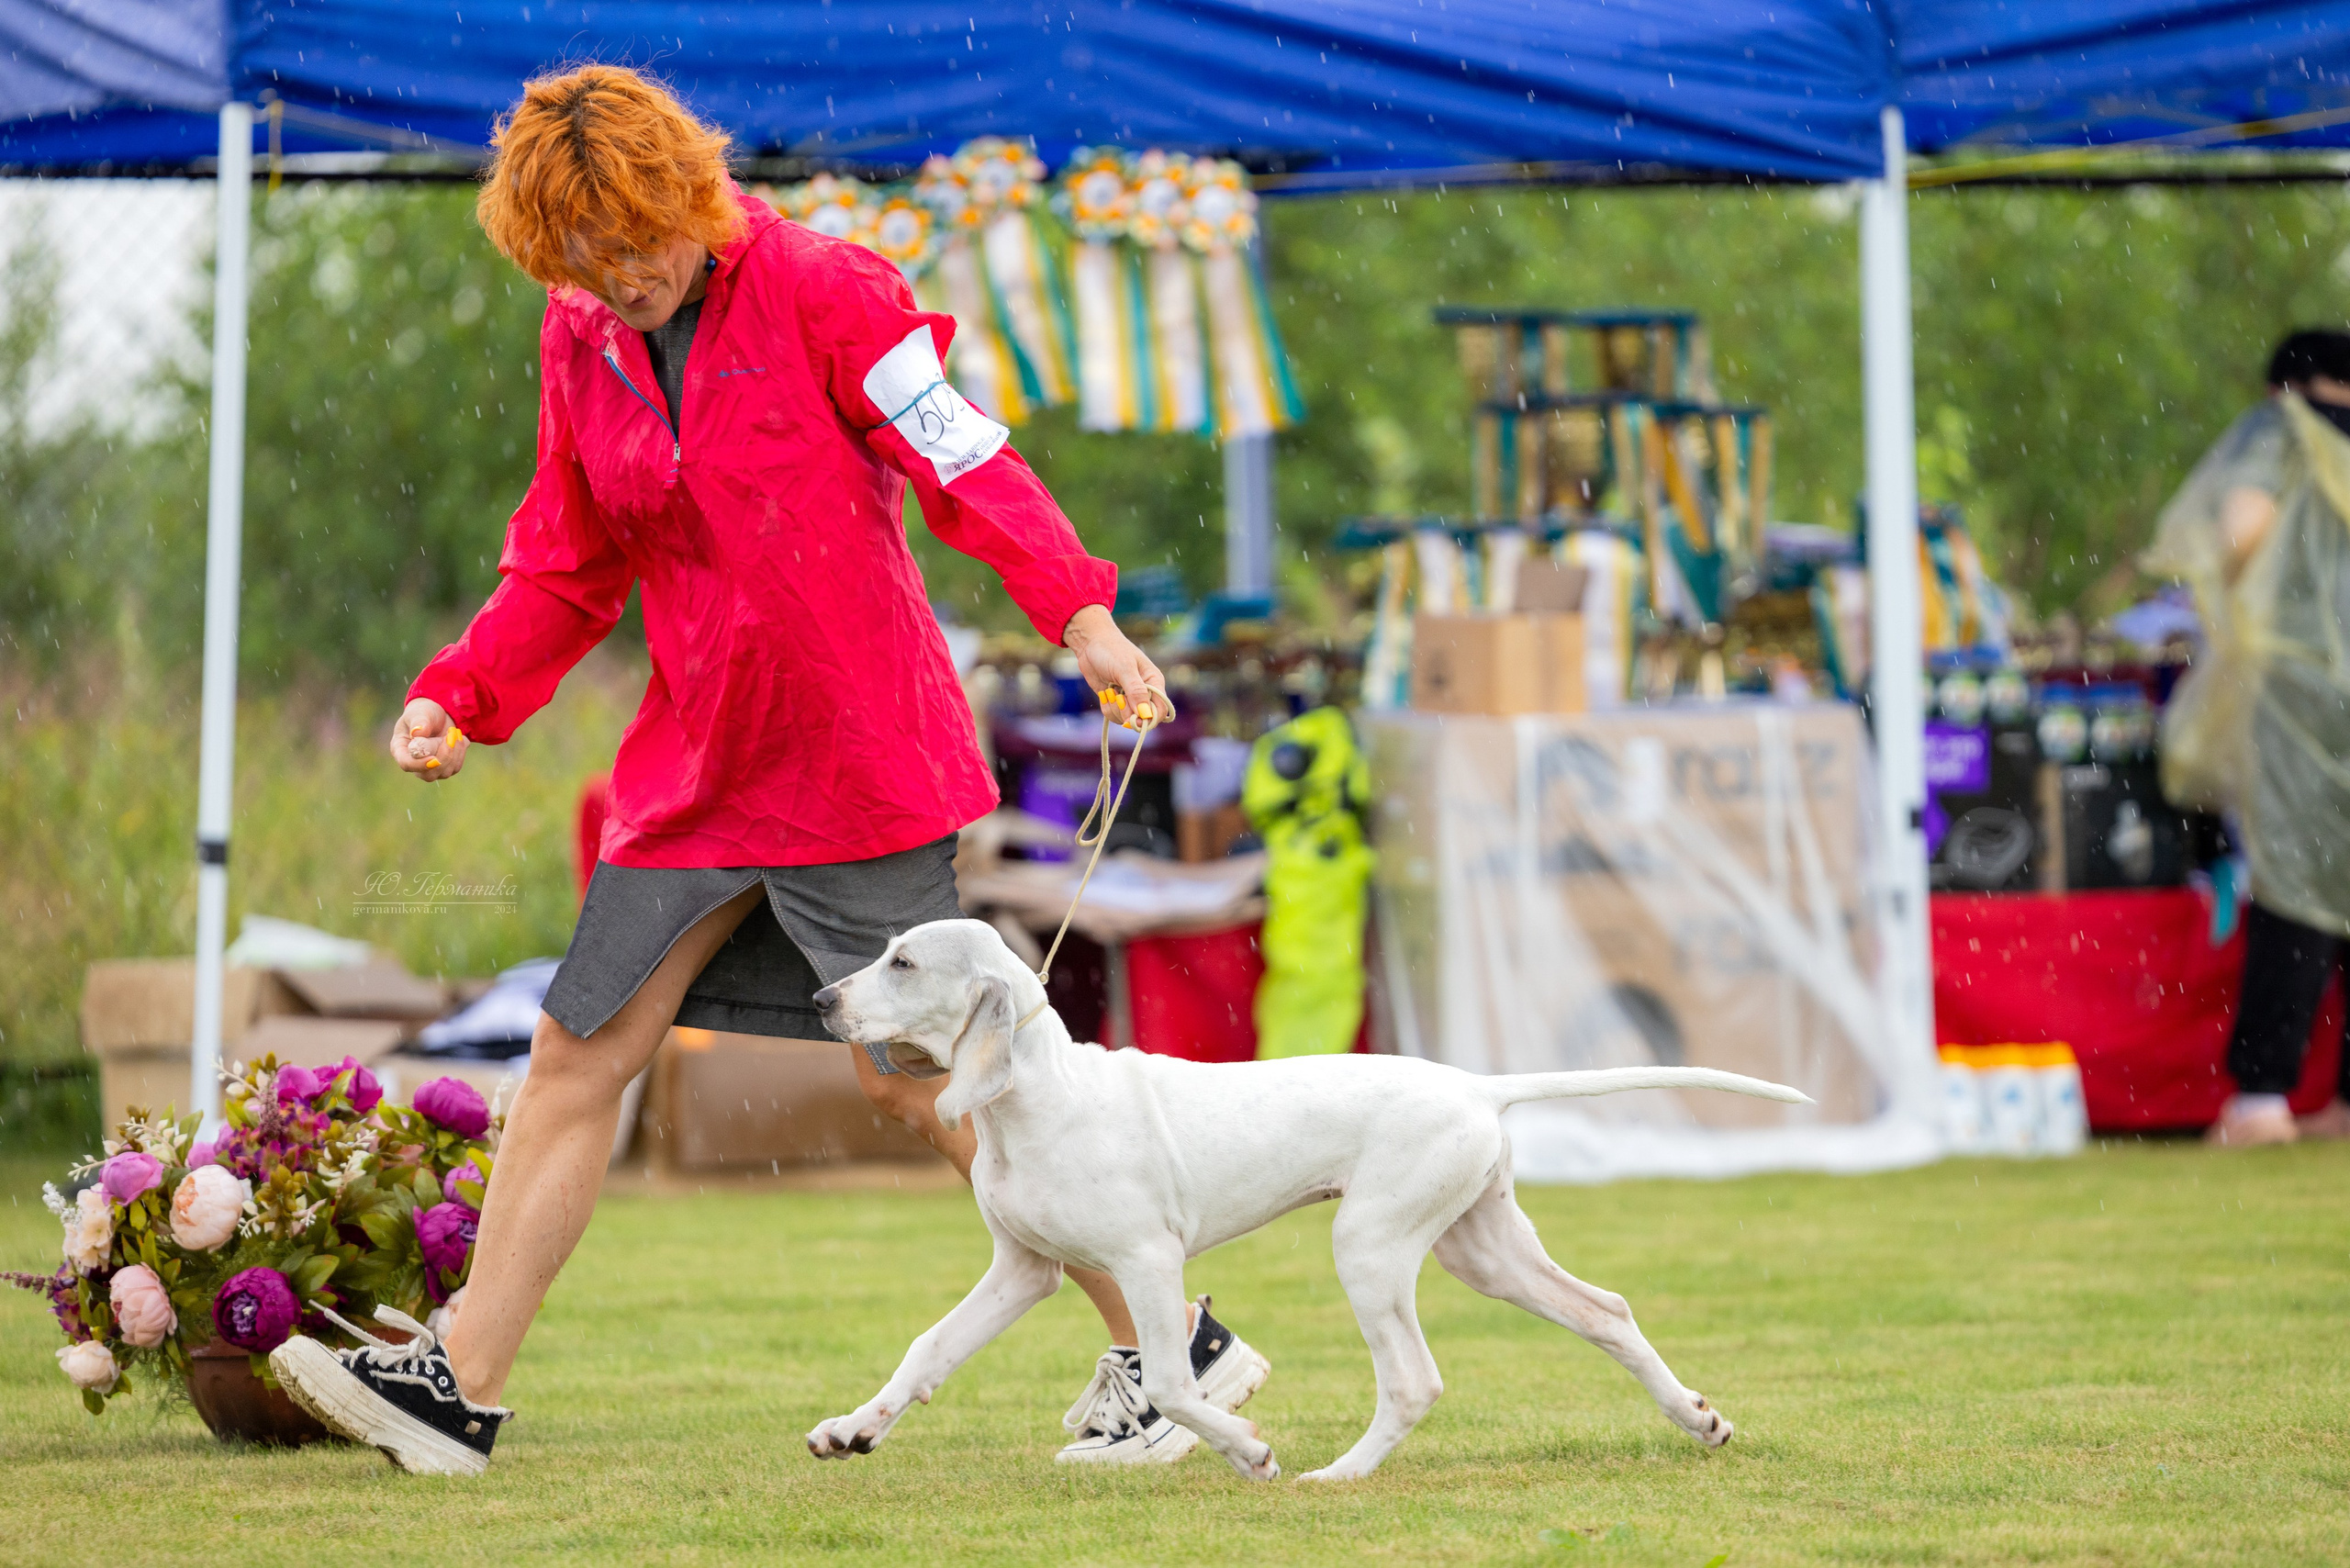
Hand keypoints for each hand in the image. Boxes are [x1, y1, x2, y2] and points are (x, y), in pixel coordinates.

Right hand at [390, 697, 468, 780]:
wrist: (438, 715)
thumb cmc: (424, 712)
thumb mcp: (420, 712)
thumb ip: (419, 722)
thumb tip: (417, 733)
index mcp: (400, 749)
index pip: (406, 764)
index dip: (420, 765)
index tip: (434, 758)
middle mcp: (414, 762)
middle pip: (428, 774)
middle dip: (444, 756)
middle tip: (451, 734)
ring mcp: (429, 768)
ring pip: (444, 772)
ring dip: (455, 751)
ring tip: (454, 732)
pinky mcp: (444, 767)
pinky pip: (455, 767)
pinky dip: (460, 752)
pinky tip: (458, 737)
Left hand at [1062, 604, 1173, 728]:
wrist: (1090, 643)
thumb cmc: (1111, 650)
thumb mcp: (1124, 669)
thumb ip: (1136, 691)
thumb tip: (1145, 715)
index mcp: (1154, 682)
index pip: (1160, 709)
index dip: (1149, 719)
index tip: (1134, 718)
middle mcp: (1144, 692)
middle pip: (1143, 718)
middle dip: (1128, 713)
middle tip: (1118, 698)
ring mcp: (1129, 697)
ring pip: (1126, 719)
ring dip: (1115, 709)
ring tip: (1110, 690)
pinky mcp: (1115, 700)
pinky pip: (1114, 715)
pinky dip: (1107, 707)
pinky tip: (1105, 693)